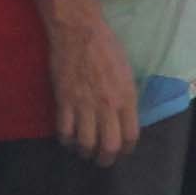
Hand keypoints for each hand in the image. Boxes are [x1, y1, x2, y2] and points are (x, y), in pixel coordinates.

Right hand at [44, 5, 140, 165]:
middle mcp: (108, 106)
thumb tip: (124, 114)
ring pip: (85, 142)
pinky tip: (67, 139)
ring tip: (84, 152)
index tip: (123, 151)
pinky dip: (65, 139)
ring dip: (84, 152)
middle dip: (106, 158)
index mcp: (127, 97)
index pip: (131, 134)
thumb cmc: (107, 48)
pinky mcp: (64, 101)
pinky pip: (64, 130)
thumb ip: (126, 96)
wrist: (80, 34)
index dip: (127, 148)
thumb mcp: (127, 73)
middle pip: (109, 145)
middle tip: (102, 161)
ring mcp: (85, 105)